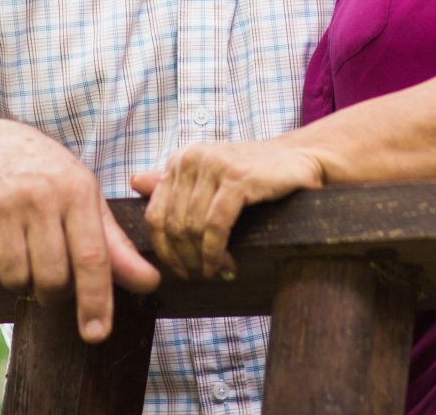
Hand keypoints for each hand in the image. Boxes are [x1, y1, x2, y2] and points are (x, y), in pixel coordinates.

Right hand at [0, 120, 159, 341]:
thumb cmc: (48, 176)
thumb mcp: (86, 198)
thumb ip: (115, 246)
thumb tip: (150, 283)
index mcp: (77, 191)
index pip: (92, 257)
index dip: (96, 301)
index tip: (97, 334)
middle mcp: (40, 195)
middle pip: (52, 278)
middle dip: (54, 294)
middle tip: (51, 279)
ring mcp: (2, 203)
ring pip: (15, 279)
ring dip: (20, 283)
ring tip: (22, 257)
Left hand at [130, 140, 324, 282]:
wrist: (301, 159)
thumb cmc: (254, 173)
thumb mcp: (210, 177)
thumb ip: (174, 182)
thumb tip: (135, 181)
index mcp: (181, 159)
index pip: (155, 215)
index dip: (164, 250)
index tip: (178, 271)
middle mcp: (192, 158)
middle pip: (173, 225)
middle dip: (184, 259)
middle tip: (199, 277)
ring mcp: (214, 166)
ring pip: (192, 228)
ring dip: (202, 260)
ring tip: (214, 273)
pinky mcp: (237, 178)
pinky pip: (215, 226)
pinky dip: (216, 252)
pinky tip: (225, 265)